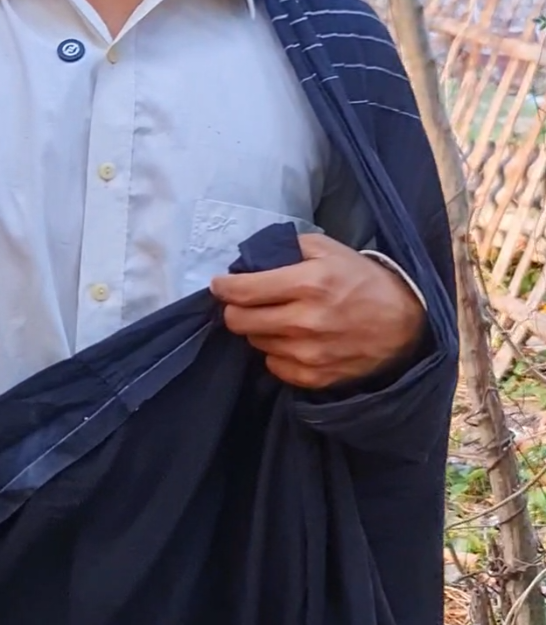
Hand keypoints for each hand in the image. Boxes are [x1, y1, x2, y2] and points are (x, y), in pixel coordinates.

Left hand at [210, 233, 425, 389]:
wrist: (404, 325)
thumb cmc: (362, 280)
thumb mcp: (329, 249)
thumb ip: (288, 247)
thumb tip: (253, 259)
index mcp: (307, 283)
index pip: (244, 291)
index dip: (223, 287)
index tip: (219, 284)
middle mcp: (305, 321)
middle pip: (240, 321)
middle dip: (234, 309)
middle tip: (244, 301)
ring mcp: (309, 354)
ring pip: (255, 342)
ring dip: (258, 328)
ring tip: (275, 317)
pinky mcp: (315, 377)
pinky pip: (274, 366)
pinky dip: (275, 352)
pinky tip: (290, 339)